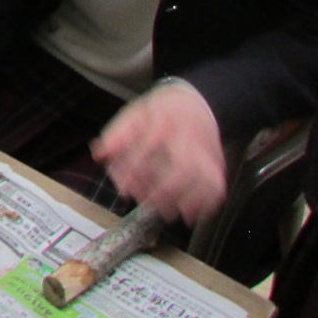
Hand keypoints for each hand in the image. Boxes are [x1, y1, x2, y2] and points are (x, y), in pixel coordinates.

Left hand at [92, 81, 227, 224]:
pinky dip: (204, 204)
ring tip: (164, 210)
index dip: (134, 170)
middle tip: (145, 200)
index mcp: (164, 121)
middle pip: (182, 168)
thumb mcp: (134, 114)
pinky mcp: (218, 165)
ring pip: (203, 181)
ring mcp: (207, 152)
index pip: (149, 147)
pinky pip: (217, 189)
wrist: (196, 104)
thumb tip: (99, 154)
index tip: (123, 189)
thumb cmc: (160, 112)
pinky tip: (188, 213)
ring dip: (183, 201)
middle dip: (163, 190)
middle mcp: (189, 137)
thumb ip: (116, 134)